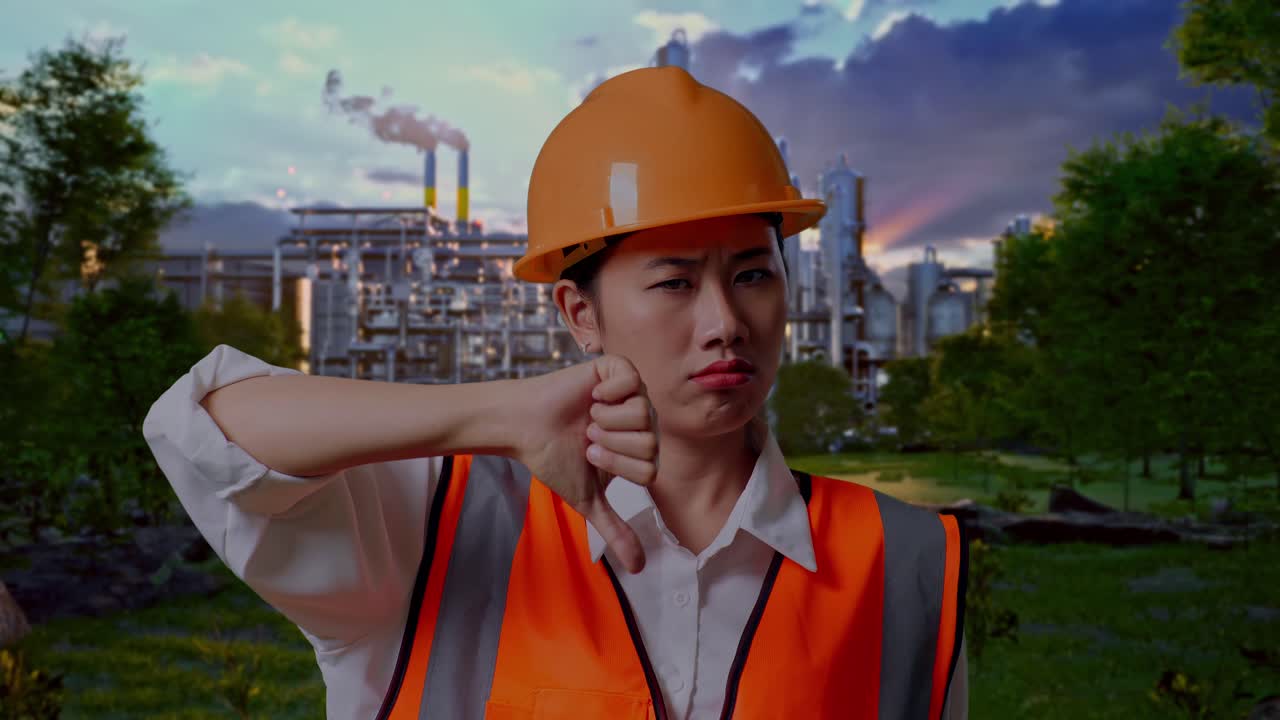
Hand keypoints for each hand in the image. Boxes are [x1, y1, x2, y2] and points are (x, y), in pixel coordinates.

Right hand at [514, 354, 658, 572]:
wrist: (525, 426)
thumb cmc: (554, 458)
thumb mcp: (588, 498)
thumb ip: (615, 529)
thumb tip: (638, 568)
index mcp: (639, 449)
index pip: (650, 469)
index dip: (617, 465)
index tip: (590, 455)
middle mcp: (641, 420)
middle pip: (650, 442)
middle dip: (611, 444)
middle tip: (588, 436)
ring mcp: (632, 393)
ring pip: (643, 413)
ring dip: (607, 420)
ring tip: (588, 417)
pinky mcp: (617, 369)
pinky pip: (631, 381)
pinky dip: (608, 392)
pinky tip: (592, 396)